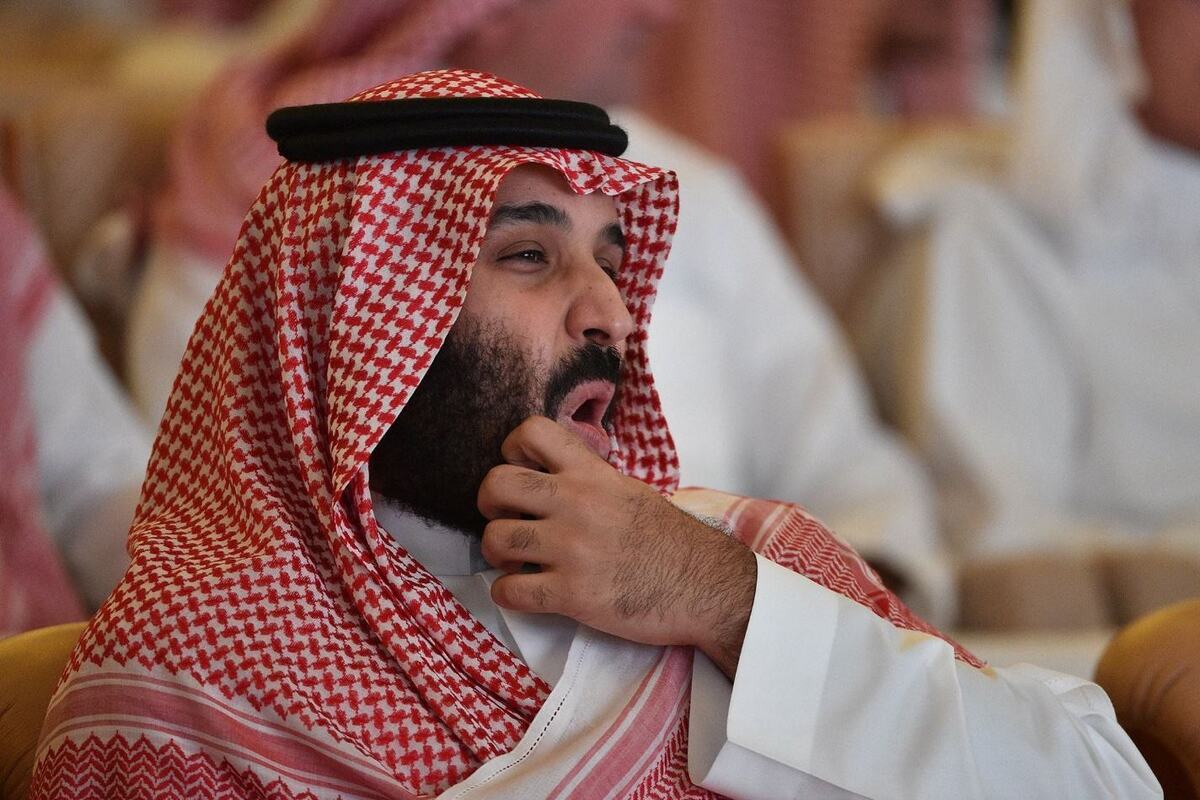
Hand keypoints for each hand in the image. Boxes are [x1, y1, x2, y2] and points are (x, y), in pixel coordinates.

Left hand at [477, 416, 756, 677]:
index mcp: (592, 474)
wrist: (704, 586)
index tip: (522, 473)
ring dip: (497, 552)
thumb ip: (588, 481)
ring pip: (495, 539)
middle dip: (489, 504)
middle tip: (507, 518)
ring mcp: (571, 549)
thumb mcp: (629, 491)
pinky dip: (507, 594)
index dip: (511, 451)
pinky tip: (524, 592)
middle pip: (496, 484)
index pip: (530, 432)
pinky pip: (509, 591)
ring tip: (517, 560)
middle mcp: (575, 503)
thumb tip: (552, 477)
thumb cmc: (671, 540)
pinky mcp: (571, 594)